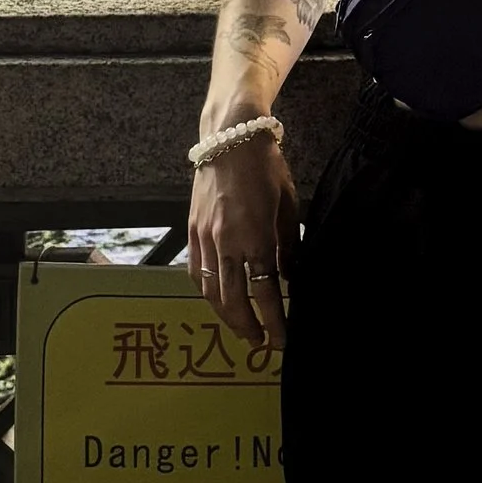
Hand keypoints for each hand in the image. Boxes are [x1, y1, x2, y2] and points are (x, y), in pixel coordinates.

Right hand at [188, 131, 300, 347]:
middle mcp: (226, 242)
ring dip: (226, 317)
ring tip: (242, 330)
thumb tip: (290, 278)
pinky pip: (196, 273)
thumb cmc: (266, 168)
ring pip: (212, 292)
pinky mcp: (191, 232)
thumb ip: (288, 246)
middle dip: (249, 328)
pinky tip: (218, 302)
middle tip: (261, 344)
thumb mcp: (288, 204)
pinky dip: (207, 294)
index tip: (283, 340)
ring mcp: (204, 239)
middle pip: (235, 300)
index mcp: (255, 236)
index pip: (265, 292)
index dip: (274, 320)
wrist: (230, 138)